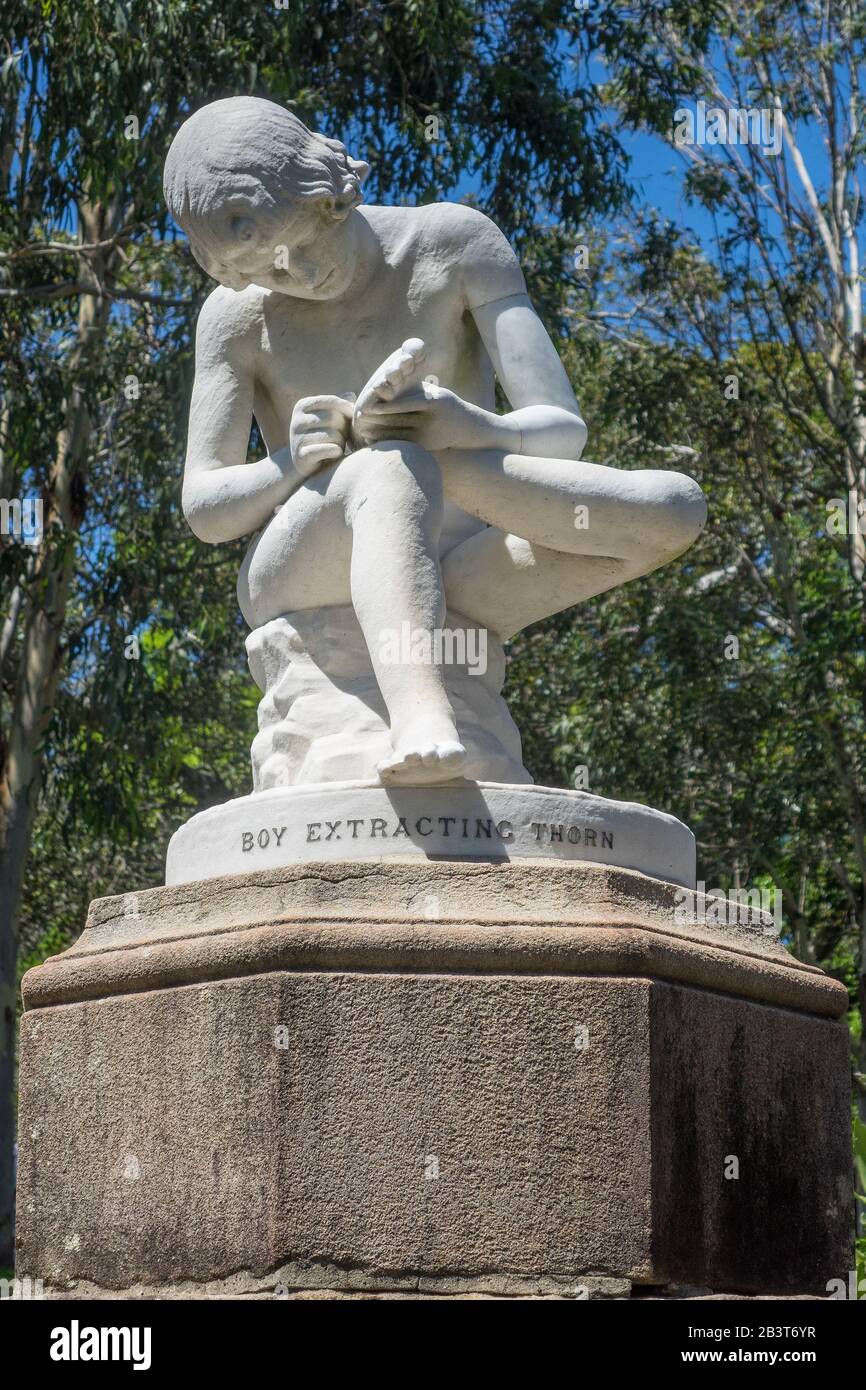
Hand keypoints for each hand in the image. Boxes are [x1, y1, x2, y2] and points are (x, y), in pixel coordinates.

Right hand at [289, 394, 354, 478]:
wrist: (306, 464)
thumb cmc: (323, 436)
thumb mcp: (331, 417)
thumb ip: (340, 405)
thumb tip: (350, 396)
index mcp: (303, 406)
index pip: (332, 401)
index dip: (346, 409)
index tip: (351, 418)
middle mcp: (297, 420)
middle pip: (334, 418)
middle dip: (343, 429)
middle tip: (341, 437)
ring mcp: (297, 438)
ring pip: (334, 435)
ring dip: (340, 443)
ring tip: (335, 446)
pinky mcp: (302, 456)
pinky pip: (329, 449)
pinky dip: (336, 452)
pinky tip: (334, 454)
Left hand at [352, 379, 476, 451]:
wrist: (465, 427)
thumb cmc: (442, 403)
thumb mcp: (433, 392)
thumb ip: (414, 389)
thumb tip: (389, 379)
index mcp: (434, 402)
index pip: (406, 404)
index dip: (386, 405)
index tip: (368, 404)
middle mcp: (432, 420)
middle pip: (400, 420)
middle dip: (377, 419)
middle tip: (358, 418)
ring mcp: (429, 435)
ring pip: (400, 434)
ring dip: (379, 432)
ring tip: (362, 430)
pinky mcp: (426, 446)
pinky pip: (403, 444)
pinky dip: (388, 442)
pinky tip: (374, 440)